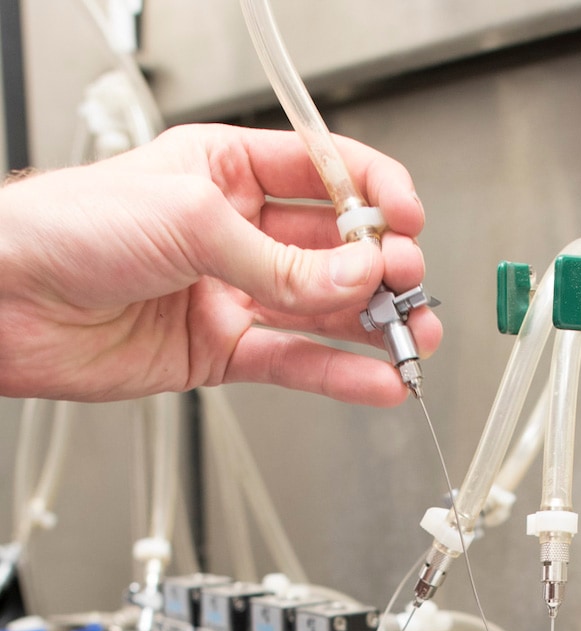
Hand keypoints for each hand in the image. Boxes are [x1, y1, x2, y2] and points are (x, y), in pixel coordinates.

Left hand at [0, 124, 440, 405]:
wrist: (8, 301)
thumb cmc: (68, 229)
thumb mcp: (190, 221)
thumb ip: (282, 261)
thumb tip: (355, 278)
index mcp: (226, 171)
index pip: (324, 173)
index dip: (374, 195)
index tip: (408, 222)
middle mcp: (234, 231)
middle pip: (333, 248)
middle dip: (381, 268)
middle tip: (410, 289)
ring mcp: (230, 294)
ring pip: (321, 311)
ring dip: (371, 327)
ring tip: (412, 341)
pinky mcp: (218, 351)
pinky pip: (292, 361)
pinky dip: (337, 375)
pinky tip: (374, 380)